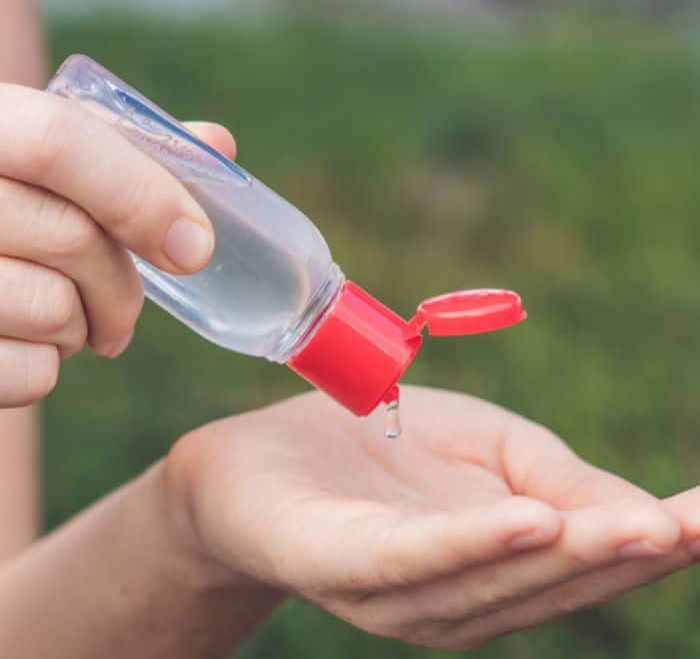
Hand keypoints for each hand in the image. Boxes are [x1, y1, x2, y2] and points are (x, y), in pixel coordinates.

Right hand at [0, 84, 234, 406]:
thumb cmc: (4, 212)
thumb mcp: (46, 163)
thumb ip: (126, 152)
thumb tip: (218, 145)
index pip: (58, 140)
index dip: (142, 194)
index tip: (194, 248)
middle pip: (74, 236)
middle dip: (122, 285)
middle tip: (124, 306)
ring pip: (54, 309)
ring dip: (82, 326)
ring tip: (60, 317)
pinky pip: (28, 373)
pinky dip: (44, 368)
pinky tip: (22, 344)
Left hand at [165, 386, 698, 650]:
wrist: (259, 458)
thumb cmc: (378, 445)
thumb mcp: (482, 444)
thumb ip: (554, 477)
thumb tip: (645, 516)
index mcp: (495, 563)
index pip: (584, 558)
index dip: (654, 542)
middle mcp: (456, 596)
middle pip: (550, 579)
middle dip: (631, 554)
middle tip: (697, 524)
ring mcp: (397, 592)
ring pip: (494, 580)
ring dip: (570, 555)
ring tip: (641, 528)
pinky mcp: (340, 564)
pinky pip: (412, 559)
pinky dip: (474, 544)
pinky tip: (530, 523)